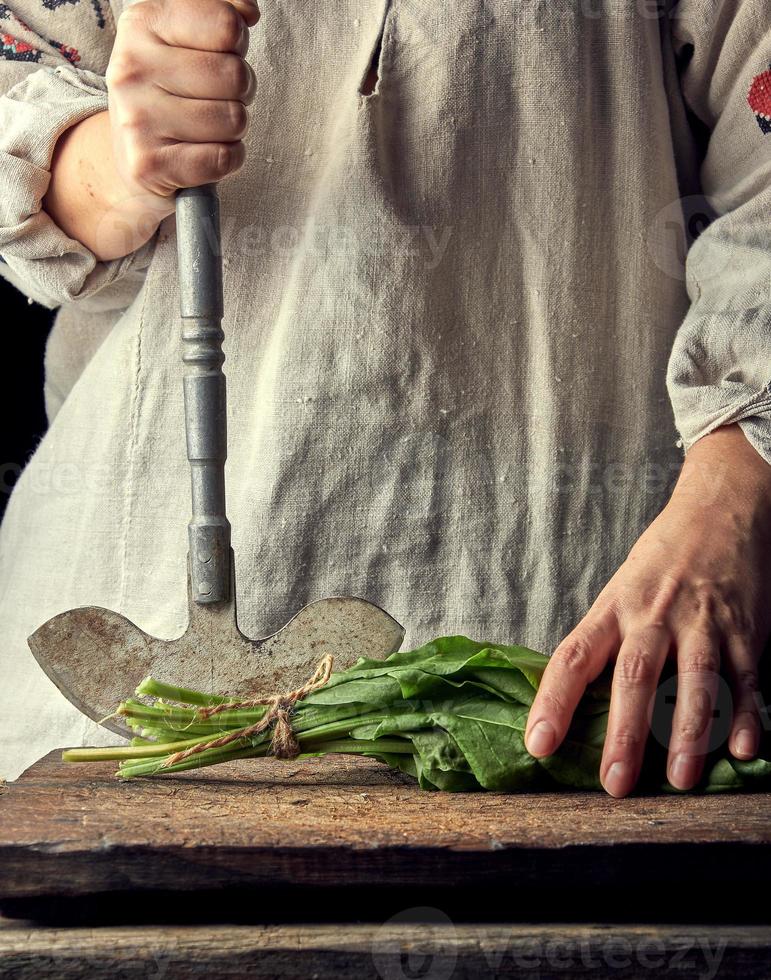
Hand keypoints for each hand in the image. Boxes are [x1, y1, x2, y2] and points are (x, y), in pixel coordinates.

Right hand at [106, 0, 258, 200]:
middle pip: (235, 75)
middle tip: (215, 97)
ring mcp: (136, 118)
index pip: (226, 24)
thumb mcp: (185, 40)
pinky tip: (205, 152)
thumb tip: (248, 11)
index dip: (237, 43)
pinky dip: (229, 159)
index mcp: (142, 24)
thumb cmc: (170, 91)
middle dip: (240, 91)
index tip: (222, 53)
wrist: (131, 154)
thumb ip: (219, 14)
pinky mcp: (148, 164)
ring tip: (207, 126)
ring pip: (234, 119)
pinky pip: (224, 158)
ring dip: (234, 128)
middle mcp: (131, 68)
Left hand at [524, 424, 770, 796]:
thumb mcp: (620, 591)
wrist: (719, 510)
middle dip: (625, 732)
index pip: (574, 657)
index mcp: (613, 608)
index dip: (553, 702)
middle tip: (615, 783)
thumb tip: (574, 705)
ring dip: (687, 730)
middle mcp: (653, 615)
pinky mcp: (744, 629)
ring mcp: (701, 622)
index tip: (538, 745)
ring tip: (679, 776)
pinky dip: (747, 713)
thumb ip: (605, 642)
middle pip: (634, 675)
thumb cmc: (660, 562)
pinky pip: (746, 676)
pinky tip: (742, 748)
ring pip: (694, 678)